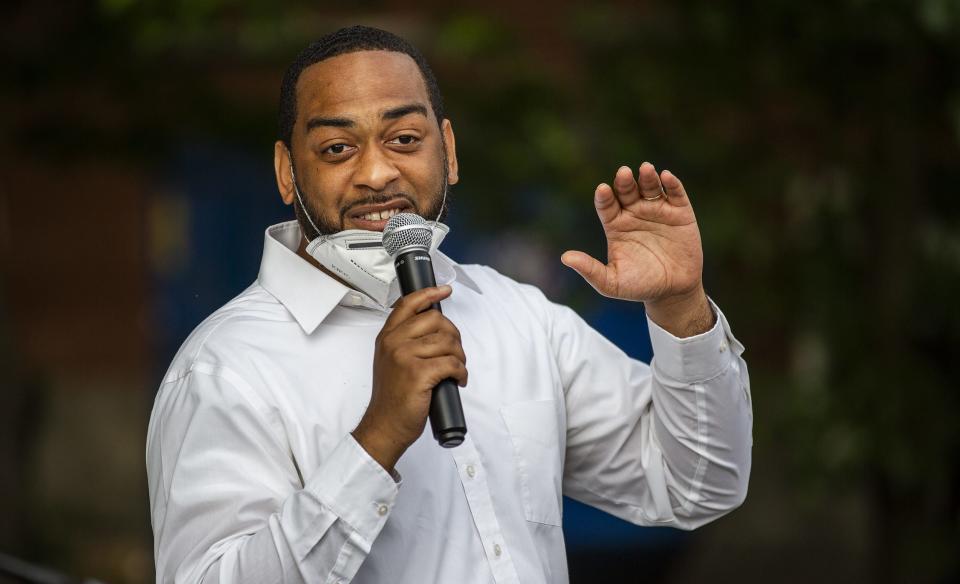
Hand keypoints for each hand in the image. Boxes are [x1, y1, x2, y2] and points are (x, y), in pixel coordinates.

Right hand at [353, 285, 467, 471]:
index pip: (408, 304)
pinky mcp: (419, 373)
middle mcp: (394, 342)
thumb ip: (405, 340)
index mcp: (387, 337)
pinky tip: (458, 380)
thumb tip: (435, 327)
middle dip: (453, 336)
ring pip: (447, 342)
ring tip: (455, 370)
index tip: (444, 291)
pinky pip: (452, 363)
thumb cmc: (392, 396)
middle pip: (436, 320)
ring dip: (459, 356)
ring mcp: (405, 357)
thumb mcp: (390, 361)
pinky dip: (461, 372)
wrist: (385, 425)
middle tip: (455, 353)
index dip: (429, 293)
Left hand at [561, 162, 713, 335]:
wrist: (672, 292)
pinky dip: (672, 184)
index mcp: (615, 225)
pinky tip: (666, 177)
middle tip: (623, 173)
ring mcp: (657, 211)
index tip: (603, 190)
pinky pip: (675, 194)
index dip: (604, 197)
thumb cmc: (639, 286)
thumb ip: (590, 270)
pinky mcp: (680, 213)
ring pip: (650, 187)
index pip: (606, 205)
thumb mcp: (611, 282)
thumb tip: (565, 258)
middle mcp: (634, 213)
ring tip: (645, 169)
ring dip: (647, 177)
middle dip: (624, 182)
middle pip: (626, 191)